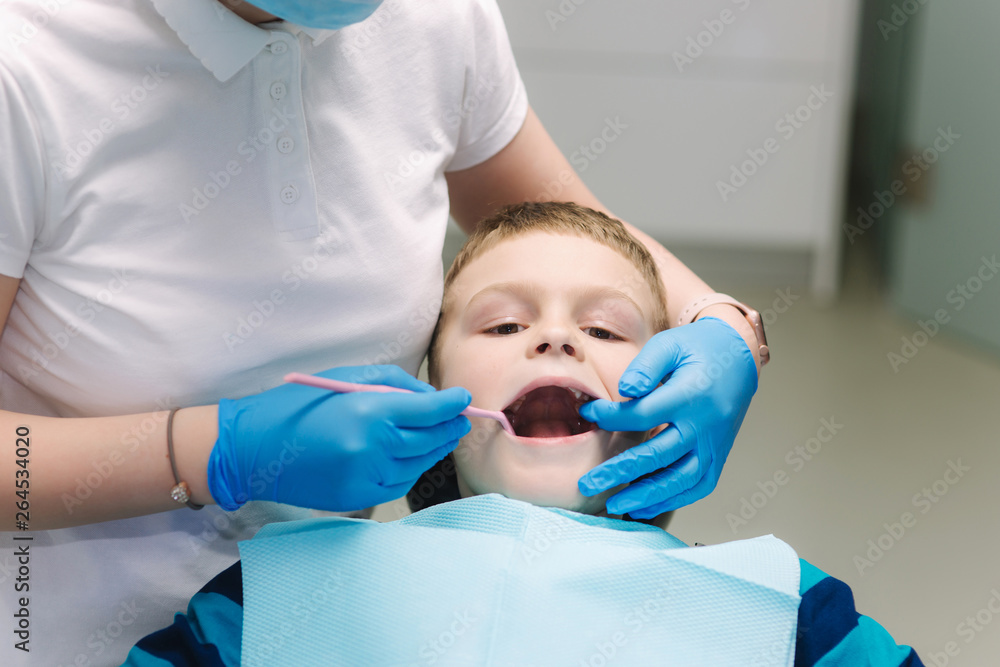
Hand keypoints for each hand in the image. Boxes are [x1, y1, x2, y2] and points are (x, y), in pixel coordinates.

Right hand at [207, 365, 471, 511]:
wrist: (254, 448)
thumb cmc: (298, 405)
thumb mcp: (345, 378)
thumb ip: (394, 384)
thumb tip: (433, 398)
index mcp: (369, 411)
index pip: (429, 410)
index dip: (452, 405)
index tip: (463, 399)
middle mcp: (373, 447)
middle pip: (430, 440)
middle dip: (449, 427)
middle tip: (460, 419)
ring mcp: (366, 477)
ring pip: (419, 464)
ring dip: (432, 449)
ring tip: (438, 435)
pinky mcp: (358, 499)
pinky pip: (399, 483)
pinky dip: (410, 469)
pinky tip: (409, 456)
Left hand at [577, 317, 757, 517]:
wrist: (737, 358)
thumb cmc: (696, 349)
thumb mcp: (669, 345)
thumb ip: (645, 366)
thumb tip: (624, 390)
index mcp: (690, 395)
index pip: (643, 415)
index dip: (611, 417)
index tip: (587, 413)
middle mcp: (704, 425)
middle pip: (657, 455)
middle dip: (618, 472)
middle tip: (586, 484)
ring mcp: (714, 445)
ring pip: (680, 479)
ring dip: (646, 496)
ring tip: (614, 506)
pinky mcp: (718, 456)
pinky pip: (697, 486)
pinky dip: (672, 500)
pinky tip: (643, 508)